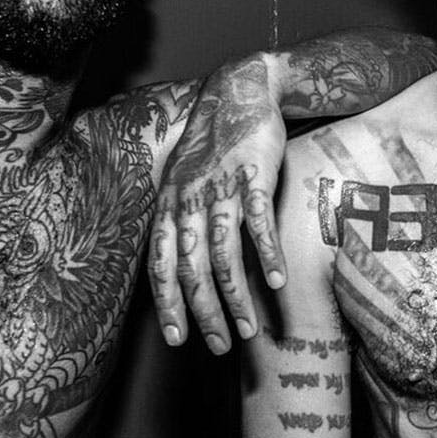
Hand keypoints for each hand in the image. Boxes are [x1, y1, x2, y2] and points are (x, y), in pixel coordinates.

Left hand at [150, 55, 285, 353]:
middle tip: (220, 346)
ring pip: (222, 253)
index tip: (177, 339)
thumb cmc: (213, 143)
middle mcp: (189, 200)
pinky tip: (276, 282)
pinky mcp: (254, 175)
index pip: (160, 264)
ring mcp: (222, 188)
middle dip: (204, 312)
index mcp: (169, 205)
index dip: (167, 304)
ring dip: (235, 296)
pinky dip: (266, 255)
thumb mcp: (183, 180)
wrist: (240, 91)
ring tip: (250, 328)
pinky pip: (258, 222)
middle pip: (191, 268)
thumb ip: (180, 220)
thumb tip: (182, 268)